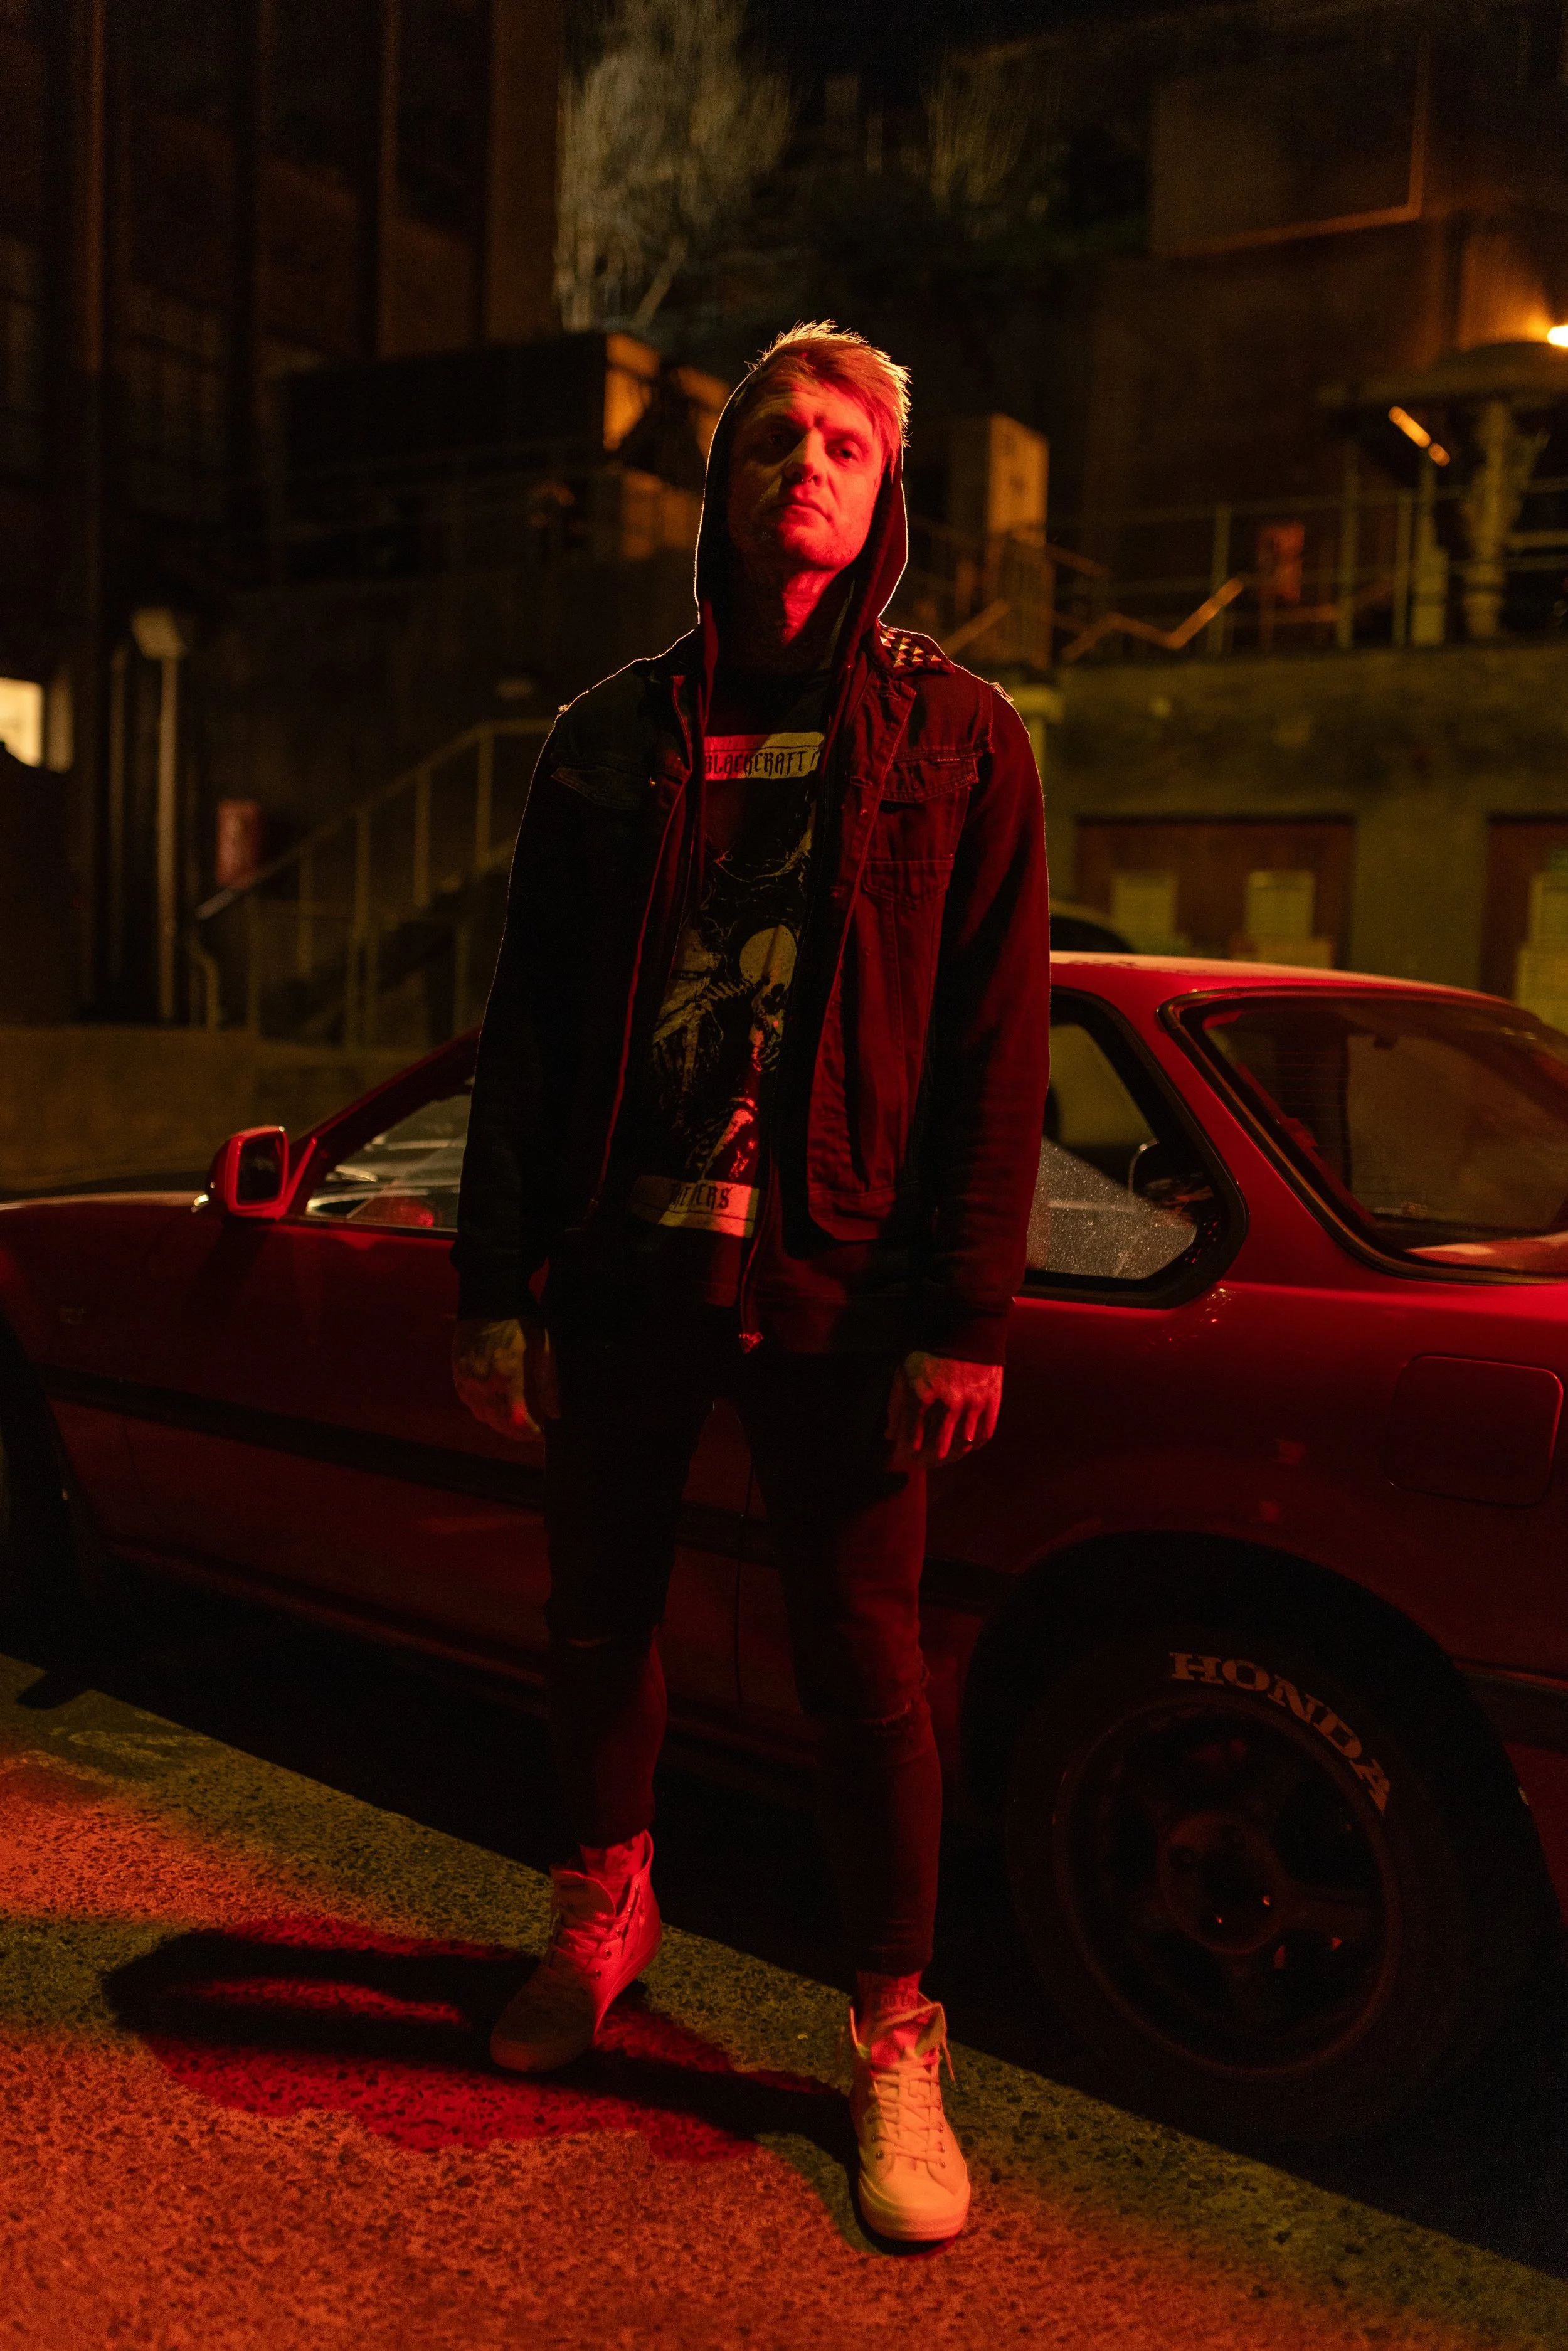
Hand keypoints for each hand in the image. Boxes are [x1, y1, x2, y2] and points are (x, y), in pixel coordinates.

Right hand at [451, 1316, 559, 1441]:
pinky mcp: (456, 1370)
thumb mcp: (543, 1346)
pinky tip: (494, 1408)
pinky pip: (468, 1401)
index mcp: (506, 1377)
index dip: (530, 1432)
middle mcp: (482, 1383)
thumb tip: (555, 1414)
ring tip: (516, 1423)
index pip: (517, 1420)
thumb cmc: (521, 1317)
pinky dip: (482, 1410)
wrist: (488, 1292)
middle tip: (532, 1431)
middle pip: (498, 1422)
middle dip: (516, 1432)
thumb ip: (548, 1382)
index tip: (542, 1433)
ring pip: (481, 1414)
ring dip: (499, 1424)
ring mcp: (466, 1377)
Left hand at [886, 1350, 1002, 1470]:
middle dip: (935, 1452)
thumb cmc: (929, 1350)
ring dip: (959, 1448)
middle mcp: (948, 1402)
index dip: (912, 1446)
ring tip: (954, 1452)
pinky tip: (974, 1444)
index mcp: (923, 1394)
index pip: (914, 1433)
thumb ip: (896, 1405)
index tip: (913, 1452)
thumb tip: (890, 1435)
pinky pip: (987, 1430)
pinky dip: (980, 1440)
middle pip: (941, 1440)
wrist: (965, 1326)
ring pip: (965, 1438)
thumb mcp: (904, 1372)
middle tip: (934, 1458)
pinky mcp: (991, 1398)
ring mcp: (972, 1401)